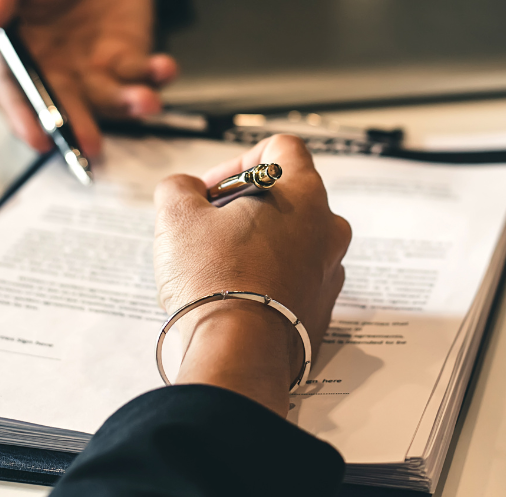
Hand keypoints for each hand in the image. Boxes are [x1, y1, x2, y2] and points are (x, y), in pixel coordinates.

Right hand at [0, 0, 177, 155]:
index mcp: (14, 50)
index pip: (14, 91)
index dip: (25, 118)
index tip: (39, 140)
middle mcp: (52, 68)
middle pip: (63, 105)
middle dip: (78, 126)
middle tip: (91, 144)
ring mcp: (91, 68)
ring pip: (108, 98)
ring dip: (127, 105)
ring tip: (145, 102)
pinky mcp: (125, 58)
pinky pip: (141, 75)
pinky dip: (155, 76)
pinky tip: (164, 68)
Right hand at [153, 135, 350, 413]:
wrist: (239, 356)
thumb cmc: (215, 282)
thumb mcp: (176, 216)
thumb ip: (179, 187)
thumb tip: (184, 190)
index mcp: (304, 194)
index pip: (281, 148)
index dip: (238, 160)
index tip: (212, 190)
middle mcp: (328, 229)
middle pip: (287, 197)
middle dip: (245, 207)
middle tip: (209, 229)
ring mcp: (329, 272)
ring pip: (291, 242)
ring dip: (257, 246)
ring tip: (218, 267)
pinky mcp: (321, 311)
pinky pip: (293, 282)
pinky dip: (268, 282)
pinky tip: (235, 297)